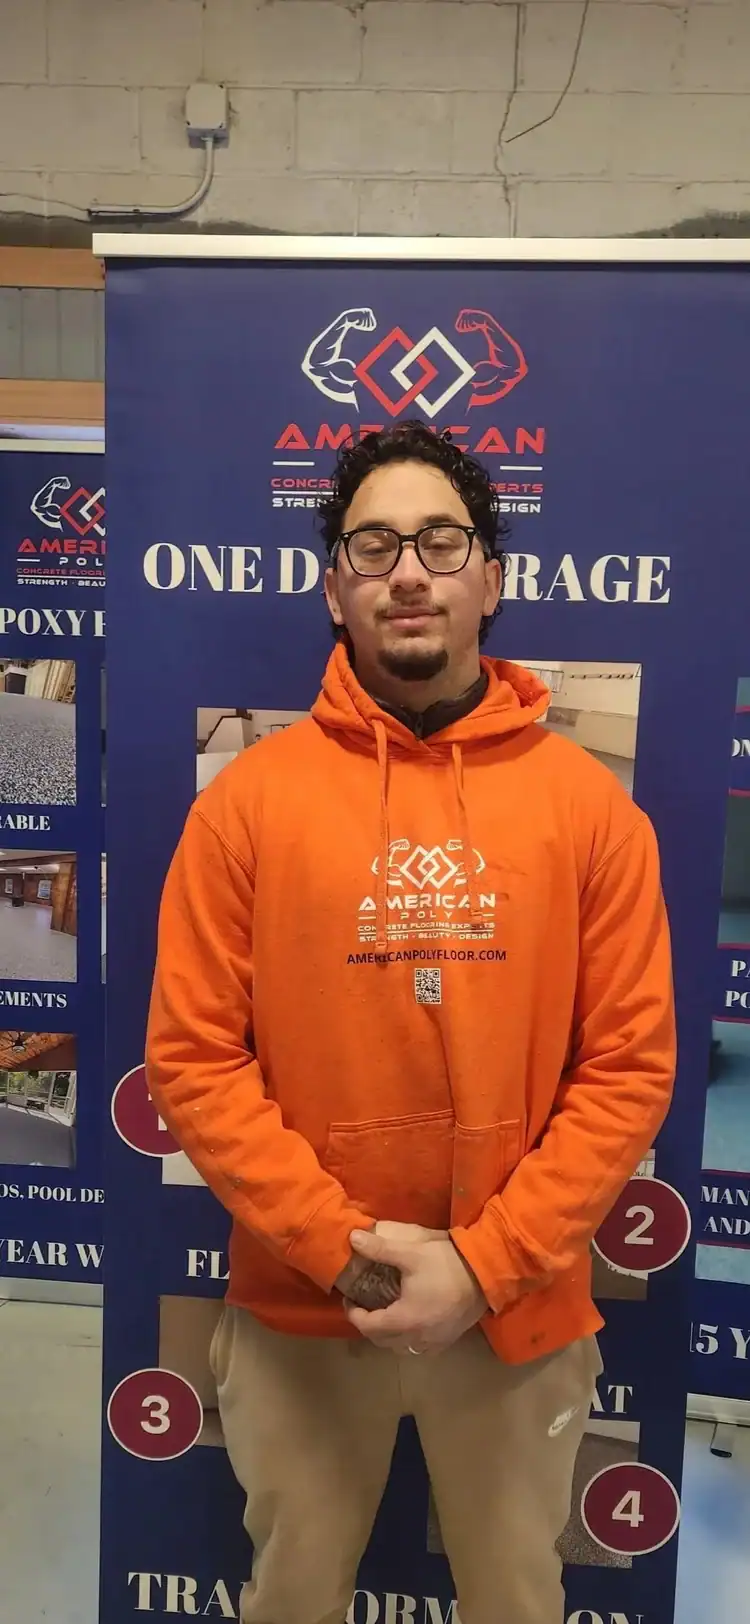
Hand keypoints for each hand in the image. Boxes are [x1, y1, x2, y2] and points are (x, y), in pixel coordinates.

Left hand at [343, 1223, 487, 1353]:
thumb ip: (380, 1248)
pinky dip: (409, 1340)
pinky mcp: (448, 1340)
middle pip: (382, 1341)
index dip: (354, 1314)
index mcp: (403, 1319)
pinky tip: (412, 1323)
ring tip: (386, 1316)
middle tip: (365, 1307)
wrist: (487, 1276)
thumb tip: (353, 1238)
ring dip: (389, 1336)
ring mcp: (433, 1342)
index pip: (368, 1326)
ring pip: (401, 1348)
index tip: (350, 1300)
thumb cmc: (446, 1265)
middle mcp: (416, 1338)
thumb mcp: (411, 1253)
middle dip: (370, 1326)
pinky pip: (420, 1348)